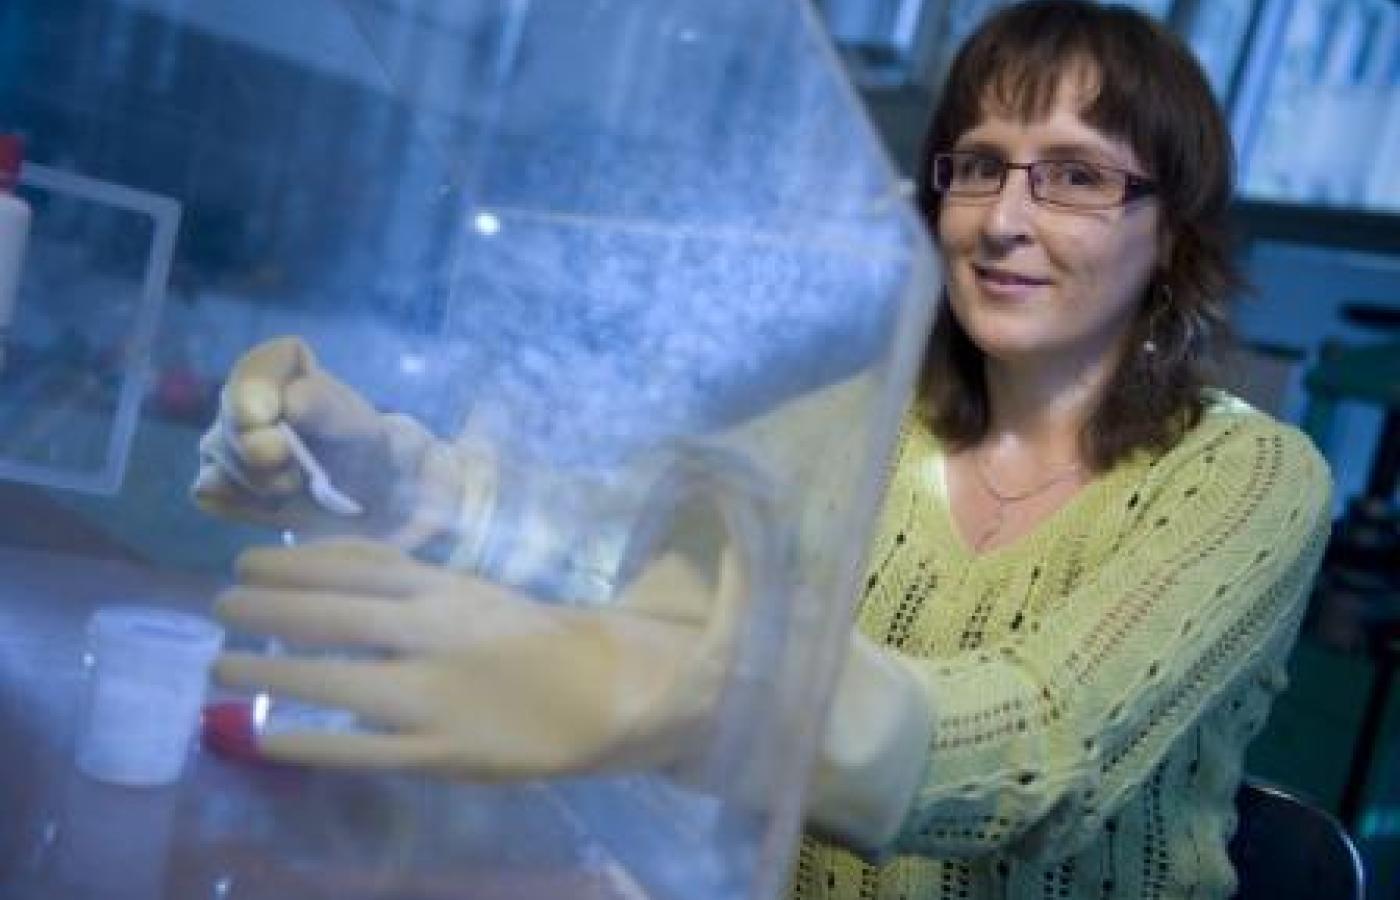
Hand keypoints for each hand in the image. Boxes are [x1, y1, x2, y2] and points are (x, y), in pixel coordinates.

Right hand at [192, 337, 452, 544]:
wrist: (365, 499)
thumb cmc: (366, 452)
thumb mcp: (361, 431)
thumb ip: (329, 410)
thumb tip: (292, 399)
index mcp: (284, 368)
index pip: (258, 368)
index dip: (255, 391)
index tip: (267, 418)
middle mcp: (246, 397)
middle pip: (230, 417)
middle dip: (257, 450)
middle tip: (294, 474)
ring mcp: (225, 437)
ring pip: (216, 455)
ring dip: (257, 482)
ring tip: (298, 486)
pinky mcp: (215, 479)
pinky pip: (210, 491)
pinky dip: (243, 505)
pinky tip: (275, 504)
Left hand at [212, 537, 744, 779]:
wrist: (604, 694)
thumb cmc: (528, 637)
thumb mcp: (469, 589)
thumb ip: (403, 576)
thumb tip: (322, 559)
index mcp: (446, 590)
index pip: (351, 568)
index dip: (288, 566)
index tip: (242, 565)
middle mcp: (434, 635)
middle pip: (331, 618)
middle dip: (265, 611)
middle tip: (217, 609)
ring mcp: (436, 697)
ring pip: (336, 681)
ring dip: (270, 672)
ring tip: (220, 667)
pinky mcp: (442, 753)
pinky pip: (362, 750)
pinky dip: (307, 744)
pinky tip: (265, 739)